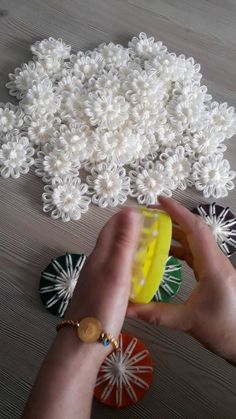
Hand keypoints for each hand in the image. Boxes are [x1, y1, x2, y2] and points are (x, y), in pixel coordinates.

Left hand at [65, 207, 140, 354]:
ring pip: (115, 256)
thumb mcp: (116, 270)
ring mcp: (98, 279)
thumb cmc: (103, 305)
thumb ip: (123, 242)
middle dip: (130, 230)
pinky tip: (139, 275)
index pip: (111, 226)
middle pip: (112, 239)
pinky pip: (117, 272)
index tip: (147, 211)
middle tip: (154, 230)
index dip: (126, 215)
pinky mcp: (101, 292)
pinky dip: (129, 266)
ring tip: (151, 249)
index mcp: (100, 254)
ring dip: (131, 248)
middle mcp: (96, 263)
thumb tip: (129, 210)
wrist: (84, 341)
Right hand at [127, 196, 235, 363]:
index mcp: (213, 267)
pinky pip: (197, 253)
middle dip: (173, 217)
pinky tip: (167, 252)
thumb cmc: (224, 331)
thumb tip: (128, 309)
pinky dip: (181, 247)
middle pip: (195, 230)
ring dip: (177, 232)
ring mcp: (218, 267)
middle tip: (150, 213)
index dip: (177, 212)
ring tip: (154, 230)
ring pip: (196, 241)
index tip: (160, 200)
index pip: (195, 230)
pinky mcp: (216, 273)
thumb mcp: (189, 322)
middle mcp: (217, 262)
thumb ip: (157, 314)